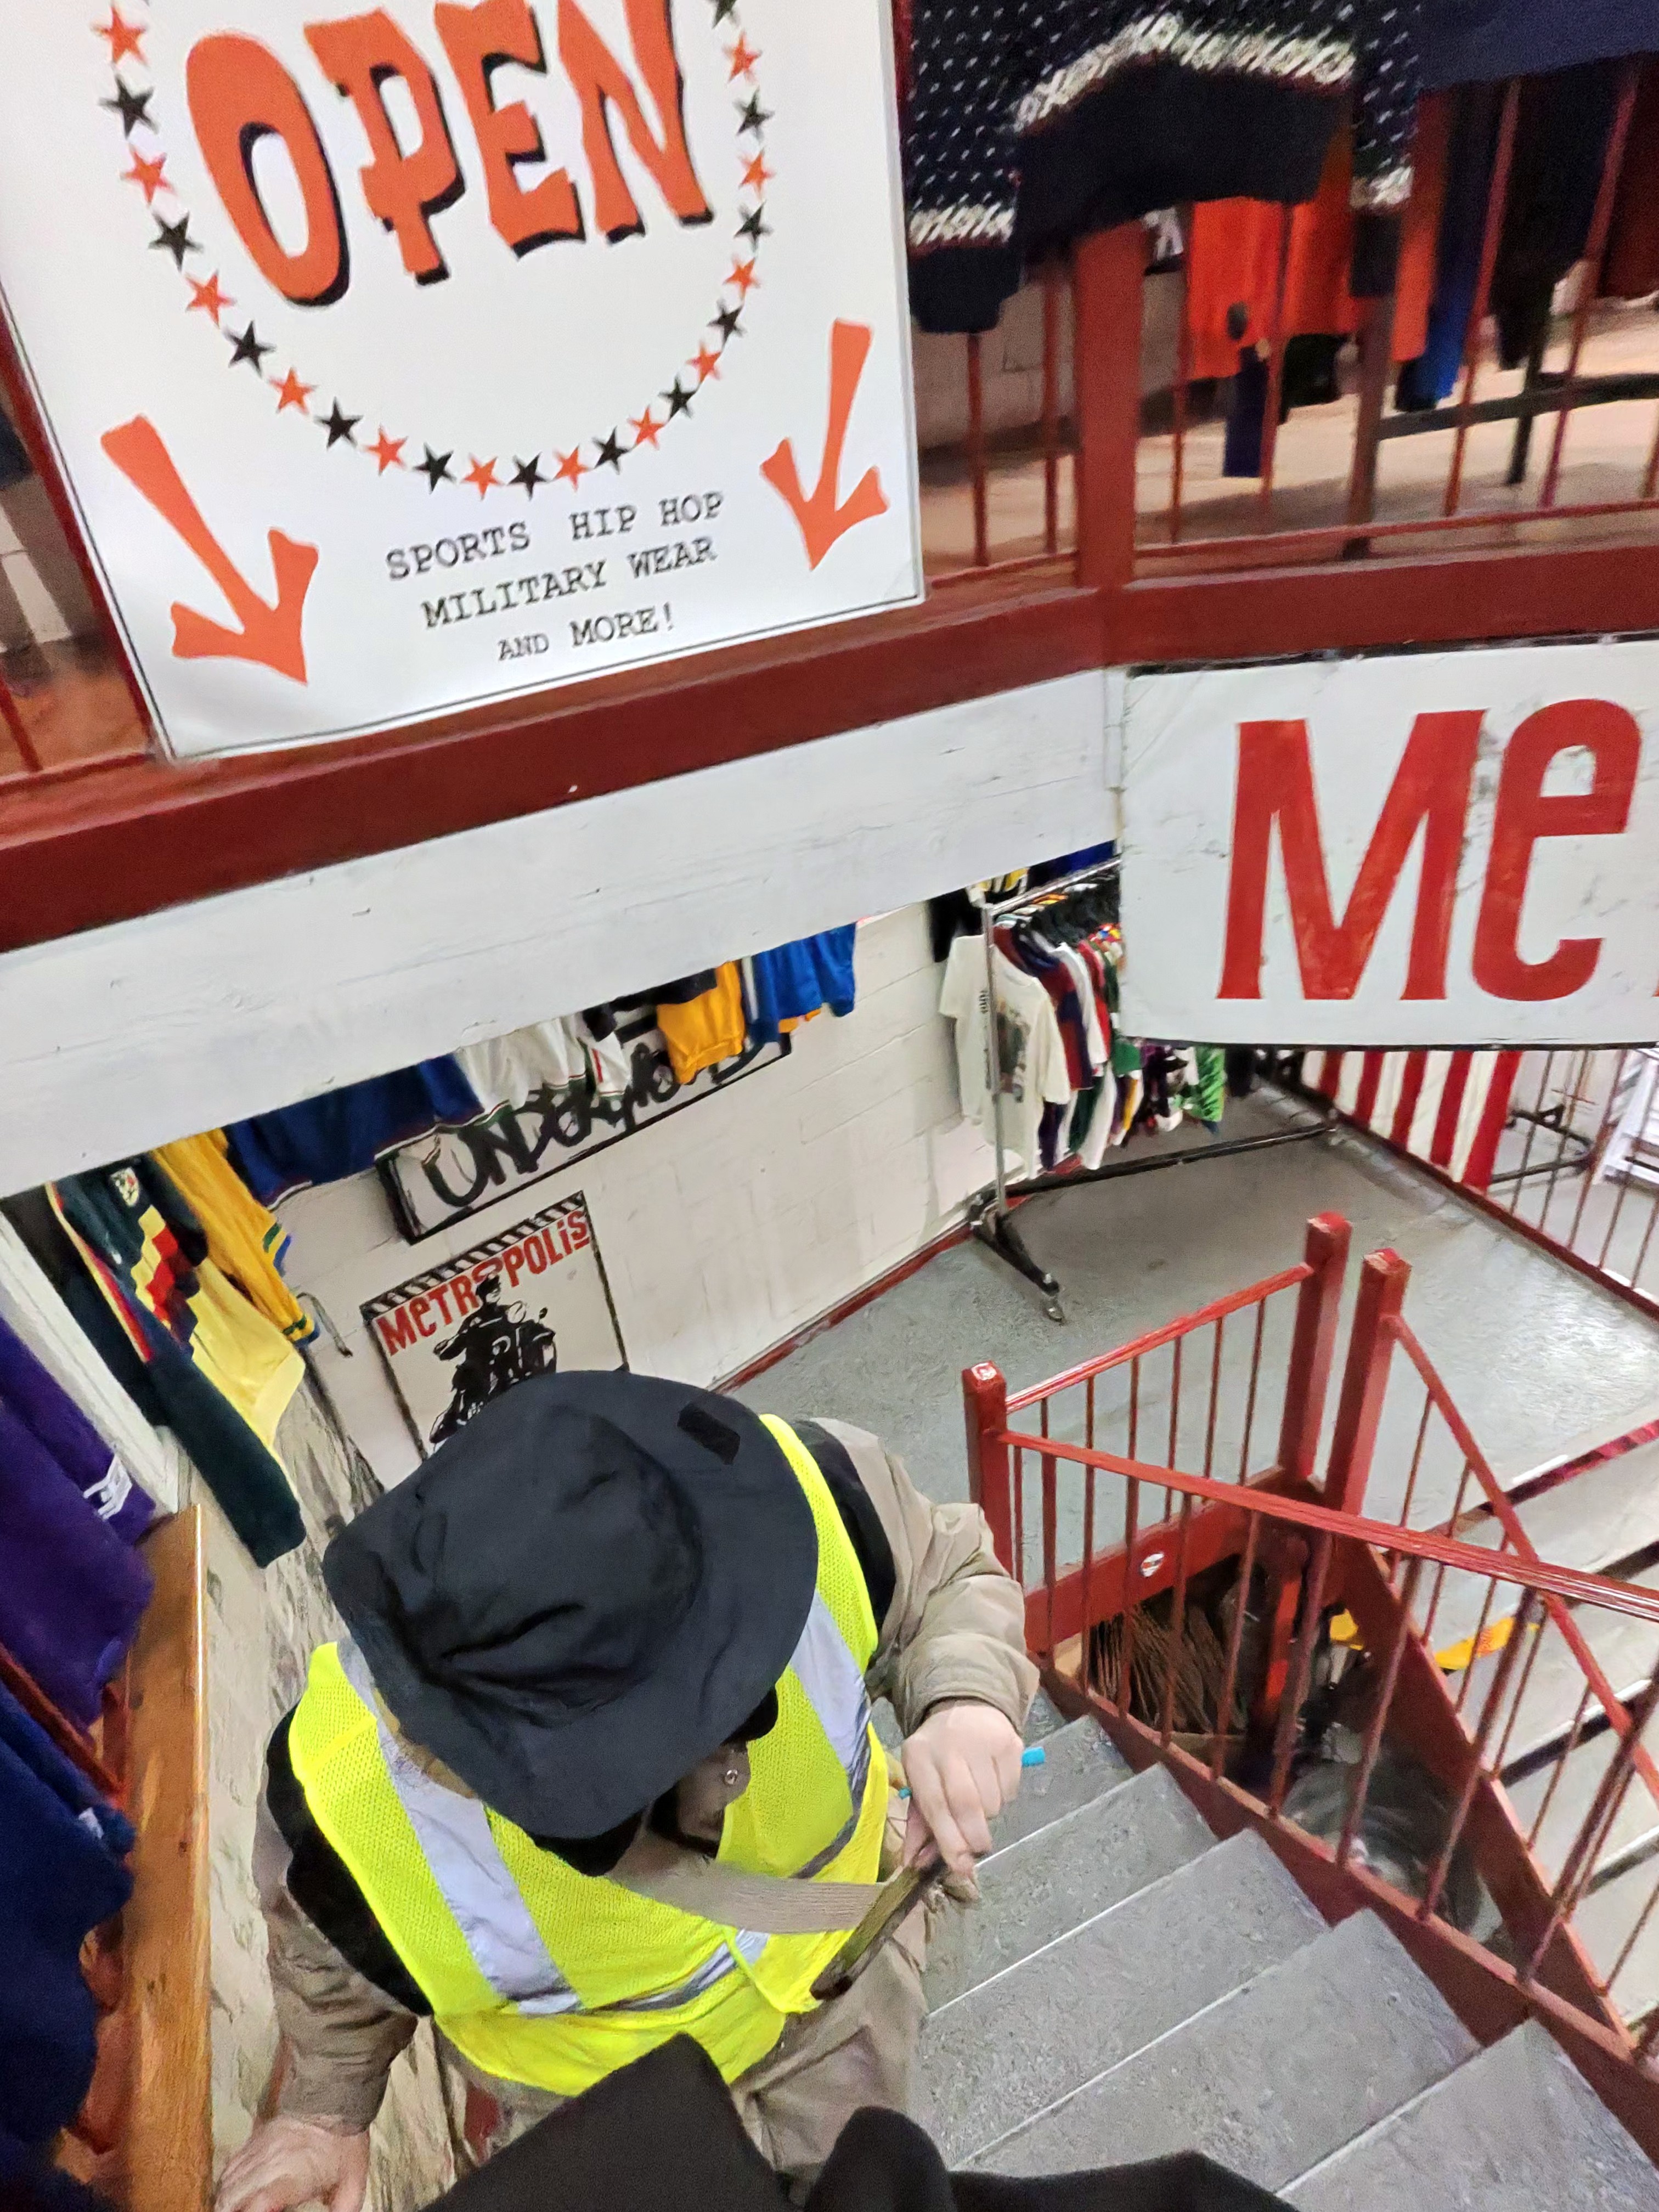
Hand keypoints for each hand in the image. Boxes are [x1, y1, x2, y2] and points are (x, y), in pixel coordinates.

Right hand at [215, 2117, 369, 2211]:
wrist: (333, 2095)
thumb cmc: (343, 2140)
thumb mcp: (352, 2179)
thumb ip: (343, 2208)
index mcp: (296, 2174)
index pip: (262, 2200)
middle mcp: (271, 2162)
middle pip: (233, 2196)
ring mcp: (259, 2150)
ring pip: (226, 2183)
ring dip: (225, 2202)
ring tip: (233, 2211)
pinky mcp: (253, 2141)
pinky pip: (229, 2168)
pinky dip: (225, 2186)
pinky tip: (232, 2196)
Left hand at [899, 1702, 1024, 1878]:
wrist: (965, 1709)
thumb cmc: (939, 1757)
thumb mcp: (921, 1783)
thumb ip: (919, 1825)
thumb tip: (914, 1864)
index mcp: (919, 1756)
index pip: (934, 1805)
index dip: (948, 1840)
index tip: (960, 1866)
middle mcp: (948, 1745)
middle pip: (966, 1804)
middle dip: (973, 1836)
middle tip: (978, 1848)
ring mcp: (981, 1740)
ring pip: (992, 1801)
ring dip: (989, 1815)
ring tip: (980, 1802)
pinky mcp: (1009, 1742)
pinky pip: (1011, 1789)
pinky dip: (1004, 1798)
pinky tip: (993, 1783)